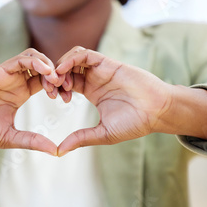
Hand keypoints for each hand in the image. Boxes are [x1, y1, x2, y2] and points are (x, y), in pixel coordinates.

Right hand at [0, 49, 58, 154]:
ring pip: (35, 58)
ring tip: (57, 80)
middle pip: (44, 67)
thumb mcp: (10, 137)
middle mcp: (16, 81)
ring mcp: (8, 75)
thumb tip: (56, 151)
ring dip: (49, 65)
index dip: (59, 86)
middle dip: (59, 75)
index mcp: (20, 93)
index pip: (46, 82)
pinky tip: (46, 71)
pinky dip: (36, 61)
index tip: (67, 99)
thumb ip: (33, 141)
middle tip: (65, 89)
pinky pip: (21, 59)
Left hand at [53, 47, 173, 155]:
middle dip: (54, 76)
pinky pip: (86, 54)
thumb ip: (81, 139)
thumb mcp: (103, 133)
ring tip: (56, 80)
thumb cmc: (135, 123)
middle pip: (67, 68)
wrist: (157, 112)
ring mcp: (102, 70)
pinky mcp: (109, 63)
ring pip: (74, 58)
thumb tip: (60, 151)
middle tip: (50, 89)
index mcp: (92, 91)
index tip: (52, 98)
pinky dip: (71, 59)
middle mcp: (95, 78)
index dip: (56, 87)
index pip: (67, 82)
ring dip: (61, 66)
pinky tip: (63, 69)